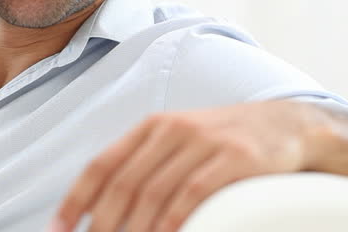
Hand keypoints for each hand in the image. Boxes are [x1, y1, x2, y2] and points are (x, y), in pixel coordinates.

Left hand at [51, 100, 331, 231]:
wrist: (287, 126)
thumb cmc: (226, 141)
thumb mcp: (181, 141)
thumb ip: (146, 163)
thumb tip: (106, 205)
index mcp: (153, 126)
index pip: (103, 164)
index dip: (77, 198)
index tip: (60, 228)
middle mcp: (173, 129)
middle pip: (125, 184)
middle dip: (104, 224)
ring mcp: (204, 142)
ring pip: (155, 193)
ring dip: (135, 229)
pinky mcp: (234, 158)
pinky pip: (192, 195)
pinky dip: (173, 222)